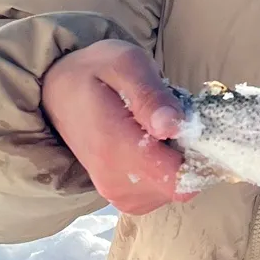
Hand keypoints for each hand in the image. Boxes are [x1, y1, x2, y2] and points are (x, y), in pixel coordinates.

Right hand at [40, 40, 193, 215]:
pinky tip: (155, 142)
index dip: (202, 157)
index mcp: (116, 150)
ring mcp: (117, 194)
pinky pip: (160, 191)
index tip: (200, 127)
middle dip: (191, 153)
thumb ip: (150, 95)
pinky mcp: (121, 196)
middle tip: (176, 116)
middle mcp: (116, 183)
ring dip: (178, 160)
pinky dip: (166, 168)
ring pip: (173, 190)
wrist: (57, 92)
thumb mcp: (125, 63)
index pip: (177, 181)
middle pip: (181, 186)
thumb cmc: (95, 71)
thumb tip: (174, 126)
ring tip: (162, 125)